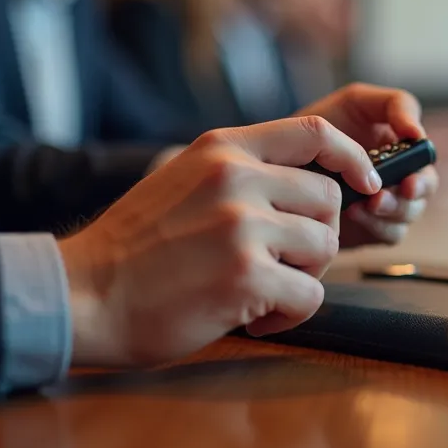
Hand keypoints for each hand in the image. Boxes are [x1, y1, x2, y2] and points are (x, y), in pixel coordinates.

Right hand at [57, 116, 380, 366]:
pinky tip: (253, 316)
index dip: (353, 158)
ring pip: (324, 246)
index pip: (315, 131)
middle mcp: (236, 178)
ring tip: (259, 290)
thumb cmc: (135, 247)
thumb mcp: (183, 179)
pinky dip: (290, 314)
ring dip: (302, 277)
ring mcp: (242, 226)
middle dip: (316, 237)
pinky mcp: (246, 277)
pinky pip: (310, 295)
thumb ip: (238, 171)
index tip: (365, 183)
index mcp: (223, 149)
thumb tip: (305, 178)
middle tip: (280, 263)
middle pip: (328, 198)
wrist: (83, 294)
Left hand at [296, 83, 439, 247]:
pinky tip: (352, 215)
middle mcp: (400, 175)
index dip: (423, 172)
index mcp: (402, 146)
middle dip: (408, 196)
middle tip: (384, 198)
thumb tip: (418, 134)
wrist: (281, 158)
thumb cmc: (321, 123)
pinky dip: (374, 227)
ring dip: (389, 212)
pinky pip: (388, 234)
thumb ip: (396, 105)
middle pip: (424, 190)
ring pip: (408, 215)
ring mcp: (388, 203)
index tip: (408, 180)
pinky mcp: (373, 227)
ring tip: (362, 205)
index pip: (426, 159)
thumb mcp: (357, 101)